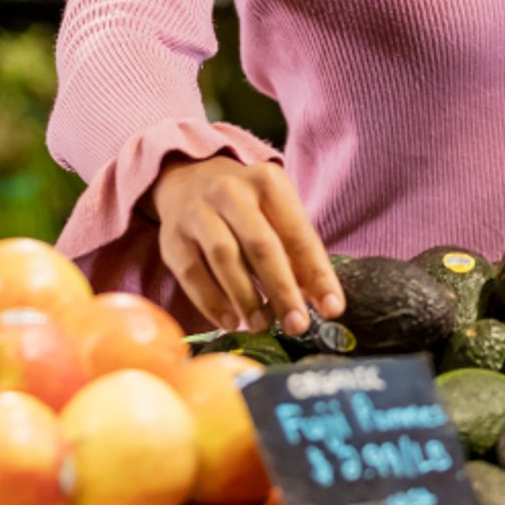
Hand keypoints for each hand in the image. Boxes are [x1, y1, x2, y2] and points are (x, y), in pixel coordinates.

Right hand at [151, 154, 343, 336]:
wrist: (188, 180)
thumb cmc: (246, 205)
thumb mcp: (276, 212)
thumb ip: (297, 252)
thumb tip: (320, 300)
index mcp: (267, 182)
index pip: (298, 233)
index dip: (317, 273)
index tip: (332, 308)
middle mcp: (230, 191)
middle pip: (261, 245)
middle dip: (282, 289)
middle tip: (297, 325)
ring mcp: (197, 212)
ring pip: (224, 258)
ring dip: (247, 298)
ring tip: (263, 325)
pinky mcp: (172, 237)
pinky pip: (192, 274)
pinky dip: (213, 302)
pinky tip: (231, 322)